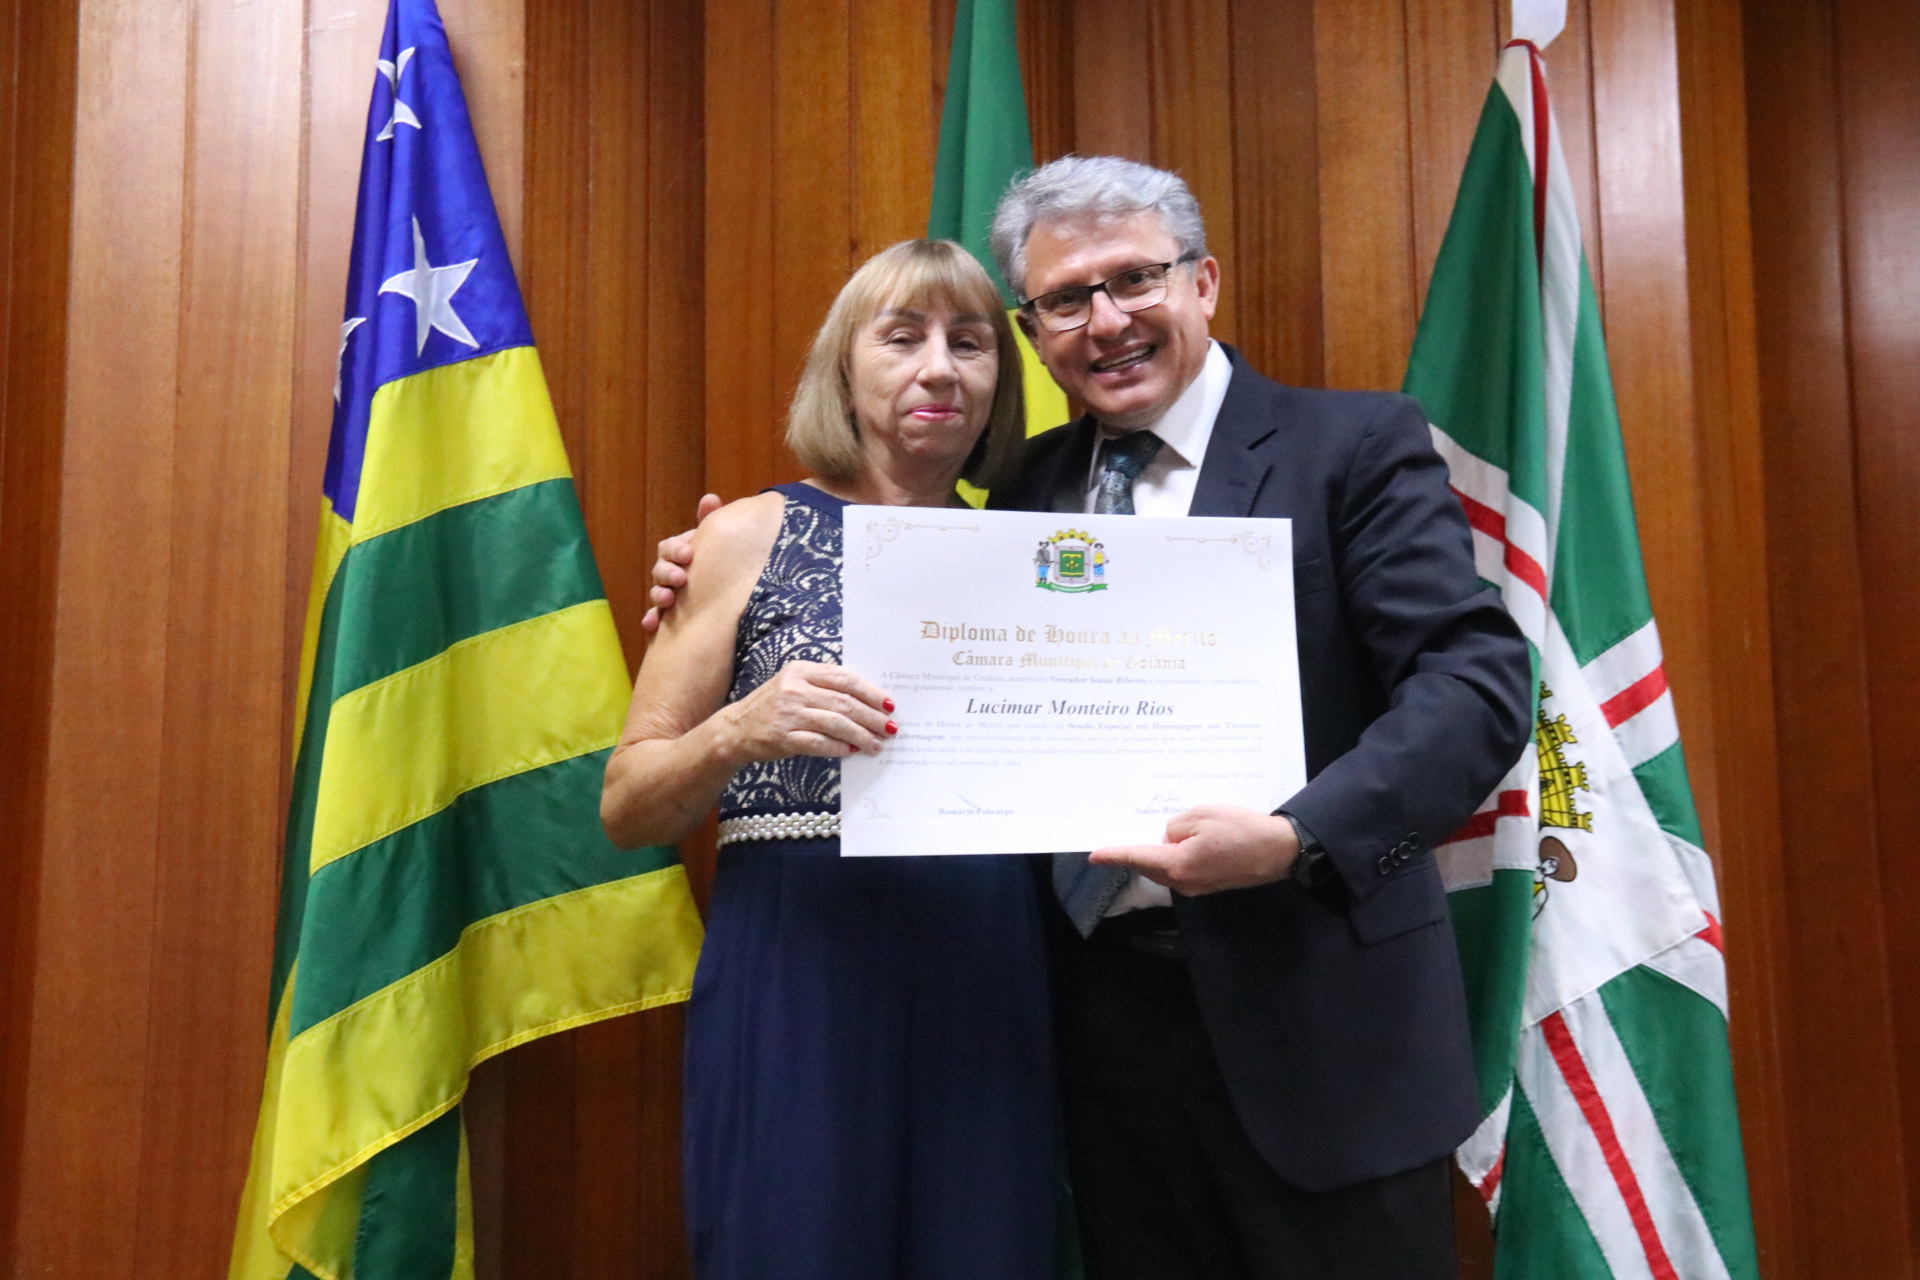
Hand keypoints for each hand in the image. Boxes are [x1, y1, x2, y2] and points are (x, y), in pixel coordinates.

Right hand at [640, 493, 721, 633]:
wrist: (732, 597)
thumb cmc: (722, 562)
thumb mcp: (719, 542)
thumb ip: (711, 523)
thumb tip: (710, 498)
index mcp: (680, 554)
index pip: (669, 547)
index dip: (675, 549)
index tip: (689, 554)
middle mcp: (672, 574)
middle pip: (660, 570)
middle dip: (668, 573)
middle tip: (681, 578)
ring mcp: (670, 595)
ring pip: (658, 593)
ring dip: (659, 595)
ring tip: (668, 600)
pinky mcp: (670, 618)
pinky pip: (656, 619)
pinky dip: (651, 620)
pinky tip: (651, 625)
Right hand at [720, 661, 895, 761]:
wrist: (735, 729)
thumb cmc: (772, 706)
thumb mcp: (794, 685)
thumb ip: (824, 687)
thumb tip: (867, 702)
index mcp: (801, 670)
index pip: (844, 679)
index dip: (870, 692)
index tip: (889, 704)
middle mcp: (794, 689)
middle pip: (844, 702)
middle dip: (872, 717)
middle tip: (889, 728)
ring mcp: (788, 714)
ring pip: (836, 723)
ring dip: (861, 736)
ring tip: (876, 744)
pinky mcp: (784, 738)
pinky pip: (820, 743)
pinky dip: (839, 748)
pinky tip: (852, 751)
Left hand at [1089, 805, 1299, 895]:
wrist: (1279, 851)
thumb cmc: (1241, 830)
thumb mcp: (1201, 815)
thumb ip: (1175, 826)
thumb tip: (1170, 837)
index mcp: (1177, 864)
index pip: (1137, 857)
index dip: (1115, 855)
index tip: (1094, 856)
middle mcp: (1183, 882)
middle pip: (1150, 866)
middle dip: (1136, 853)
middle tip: (1120, 839)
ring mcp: (1197, 886)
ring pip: (1166, 869)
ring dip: (1157, 854)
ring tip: (1150, 836)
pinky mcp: (1210, 884)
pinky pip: (1182, 870)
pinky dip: (1174, 858)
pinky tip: (1178, 843)